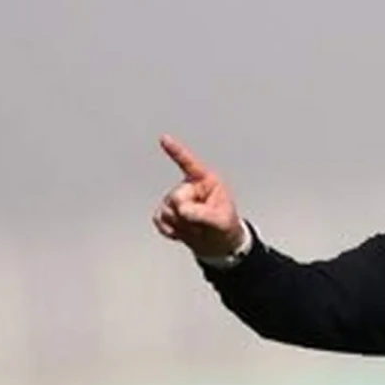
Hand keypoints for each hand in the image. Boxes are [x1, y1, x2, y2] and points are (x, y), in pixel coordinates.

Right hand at [153, 135, 245, 257]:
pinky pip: (159, 219)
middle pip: (176, 197)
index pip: (189, 164)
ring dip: (181, 225)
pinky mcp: (168, 212)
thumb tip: (181, 209)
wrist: (219, 245)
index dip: (176, 151)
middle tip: (201, 225)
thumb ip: (202, 214)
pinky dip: (169, 230)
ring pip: (166, 210)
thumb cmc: (225, 226)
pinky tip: (181, 233)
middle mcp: (189, 187)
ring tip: (196, 229)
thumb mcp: (220, 221)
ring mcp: (177, 200)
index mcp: (206, 182)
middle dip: (186, 215)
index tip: (164, 138)